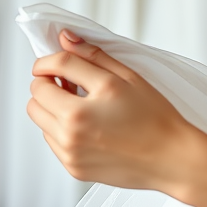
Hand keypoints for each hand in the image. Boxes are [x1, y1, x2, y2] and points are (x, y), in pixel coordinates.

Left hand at [27, 30, 199, 194]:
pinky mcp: (73, 167)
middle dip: (48, 84)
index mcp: (87, 102)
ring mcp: (70, 151)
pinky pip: (52, 140)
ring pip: (39, 119)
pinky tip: (88, 125)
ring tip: (81, 105)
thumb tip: (65, 38)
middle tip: (70, 83)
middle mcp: (73, 129)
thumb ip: (92, 55)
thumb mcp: (127, 77)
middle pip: (36, 96)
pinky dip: (61, 129)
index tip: (53, 62)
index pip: (54, 67)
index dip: (48, 60)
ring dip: (52, 107)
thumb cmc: (155, 117)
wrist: (170, 159)